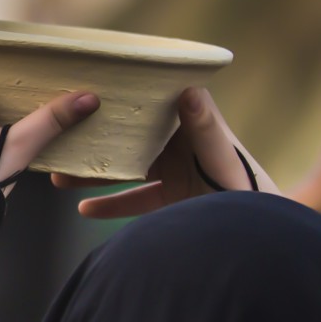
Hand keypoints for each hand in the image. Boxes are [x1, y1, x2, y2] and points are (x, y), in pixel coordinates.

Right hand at [55, 87, 278, 218]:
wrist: (261, 234)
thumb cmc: (245, 189)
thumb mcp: (220, 157)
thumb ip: (204, 127)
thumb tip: (189, 89)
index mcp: (190, 126)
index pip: (152, 102)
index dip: (124, 95)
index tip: (89, 88)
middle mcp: (179, 146)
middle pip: (130, 137)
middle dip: (96, 139)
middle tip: (62, 137)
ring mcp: (174, 173)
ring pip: (125, 169)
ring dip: (94, 173)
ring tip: (59, 177)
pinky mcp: (171, 200)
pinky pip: (133, 201)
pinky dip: (109, 205)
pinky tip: (84, 208)